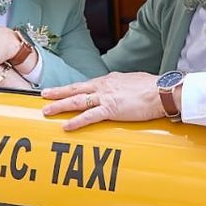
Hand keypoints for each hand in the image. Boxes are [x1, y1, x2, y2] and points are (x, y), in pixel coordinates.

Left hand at [41, 72, 165, 130]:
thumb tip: (123, 89)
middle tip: (44, 95)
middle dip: (58, 92)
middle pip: (76, 89)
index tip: (63, 90)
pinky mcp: (110, 109)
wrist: (161, 92)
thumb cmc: (152, 88)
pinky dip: (76, 121)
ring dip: (60, 105)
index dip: (73, 88)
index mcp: (110, 80)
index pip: (87, 84)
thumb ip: (124, 86)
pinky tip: (65, 126)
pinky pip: (89, 116)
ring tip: (47, 110)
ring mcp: (105, 97)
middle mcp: (104, 86)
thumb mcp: (134, 82)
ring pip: (76, 101)